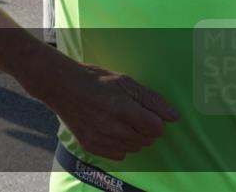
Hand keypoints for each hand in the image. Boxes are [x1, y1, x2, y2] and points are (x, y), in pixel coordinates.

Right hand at [39, 60, 179, 160]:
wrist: (60, 86)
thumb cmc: (94, 79)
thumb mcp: (124, 81)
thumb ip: (151, 99)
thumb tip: (174, 117)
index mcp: (124, 109)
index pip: (157, 129)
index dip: (155, 119)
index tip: (144, 111)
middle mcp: (114, 129)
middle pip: (147, 140)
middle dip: (144, 127)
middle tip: (129, 112)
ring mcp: (102, 139)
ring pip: (134, 148)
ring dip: (132, 136)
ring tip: (118, 120)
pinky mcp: (92, 146)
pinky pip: (119, 155)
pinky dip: (119, 145)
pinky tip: (109, 129)